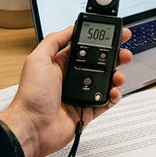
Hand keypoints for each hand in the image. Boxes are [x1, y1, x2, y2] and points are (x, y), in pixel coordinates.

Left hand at [0, 25, 132, 156]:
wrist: (32, 128)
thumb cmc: (31, 96)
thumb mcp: (38, 60)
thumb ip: (54, 41)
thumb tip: (70, 28)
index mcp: (62, 64)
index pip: (86, 47)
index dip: (101, 40)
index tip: (114, 34)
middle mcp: (73, 77)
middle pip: (101, 62)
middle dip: (115, 56)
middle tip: (124, 53)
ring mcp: (82, 94)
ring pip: (107, 81)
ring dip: (117, 76)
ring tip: (118, 76)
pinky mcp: (88, 110)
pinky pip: (107, 101)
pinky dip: (115, 96)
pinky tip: (114, 92)